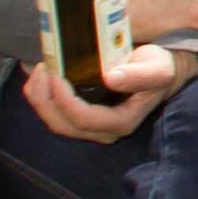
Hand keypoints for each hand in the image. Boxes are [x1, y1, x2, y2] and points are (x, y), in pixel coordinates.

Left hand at [21, 47, 194, 141]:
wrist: (159, 71)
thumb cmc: (159, 68)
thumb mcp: (157, 68)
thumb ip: (139, 75)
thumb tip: (111, 78)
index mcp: (121, 121)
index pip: (84, 119)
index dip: (64, 100)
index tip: (57, 76)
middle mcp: (103, 130)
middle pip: (62, 124)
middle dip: (44, 98)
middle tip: (44, 69)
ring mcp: (90, 126)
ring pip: (54, 121)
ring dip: (39, 96)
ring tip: (41, 68)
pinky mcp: (79, 116)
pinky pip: (53, 112)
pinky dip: (40, 94)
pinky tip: (41, 74)